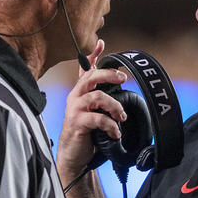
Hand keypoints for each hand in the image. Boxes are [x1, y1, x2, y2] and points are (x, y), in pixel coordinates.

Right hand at [57, 39, 128, 181]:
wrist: (74, 155)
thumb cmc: (86, 131)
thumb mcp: (95, 111)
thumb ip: (103, 98)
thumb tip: (117, 85)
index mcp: (81, 91)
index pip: (86, 69)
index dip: (92, 55)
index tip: (101, 43)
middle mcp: (76, 97)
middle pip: (91, 77)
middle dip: (109, 75)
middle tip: (123, 79)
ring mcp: (75, 109)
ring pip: (97, 97)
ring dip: (114, 106)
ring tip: (121, 116)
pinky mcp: (77, 123)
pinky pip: (97, 119)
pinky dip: (110, 125)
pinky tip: (116, 133)